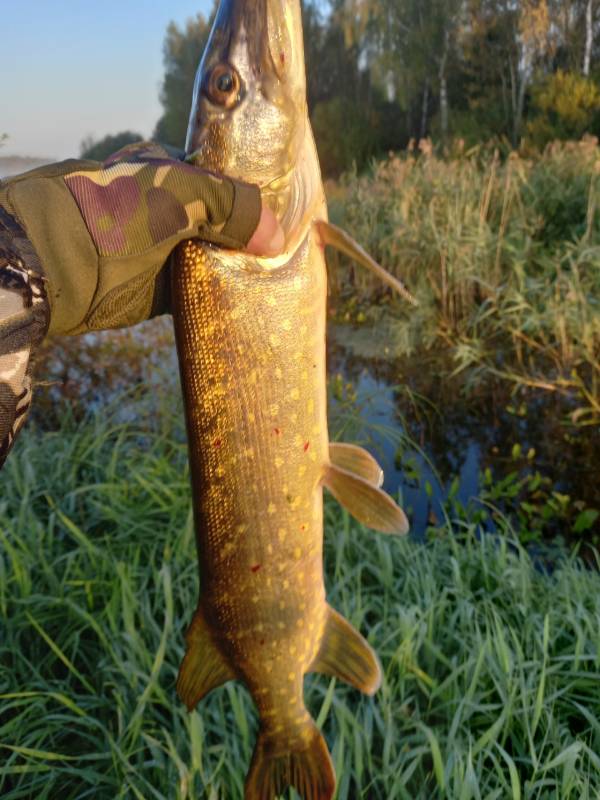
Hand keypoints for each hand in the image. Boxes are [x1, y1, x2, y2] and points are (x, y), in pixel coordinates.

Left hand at [0, 141, 283, 334]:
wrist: (57, 264)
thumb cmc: (115, 214)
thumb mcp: (179, 194)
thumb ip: (232, 206)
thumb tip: (277, 236)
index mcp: (171, 171)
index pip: (226, 183)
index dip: (255, 200)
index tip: (288, 217)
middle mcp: (168, 209)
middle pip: (224, 223)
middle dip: (251, 239)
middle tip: (289, 254)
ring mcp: (164, 250)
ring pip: (215, 258)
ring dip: (241, 271)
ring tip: (278, 281)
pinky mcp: (159, 290)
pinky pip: (201, 292)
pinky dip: (223, 298)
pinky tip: (249, 302)